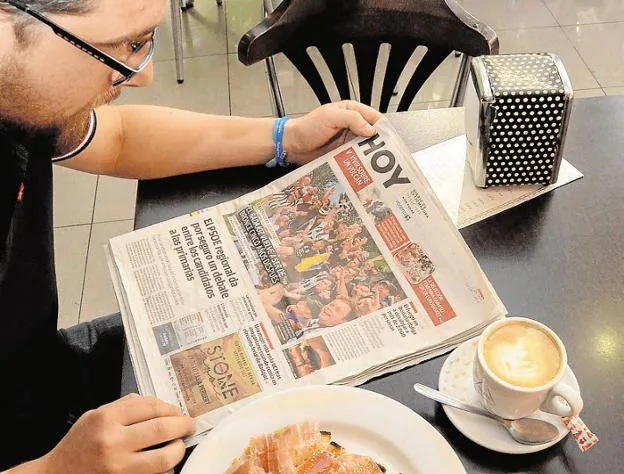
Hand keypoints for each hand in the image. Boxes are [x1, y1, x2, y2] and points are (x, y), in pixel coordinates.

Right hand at [42, 394, 194, 473]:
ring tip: (179, 445)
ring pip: (165, 457)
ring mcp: (119, 468)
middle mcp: (113, 442)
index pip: (151, 407)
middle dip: (183, 425)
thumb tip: (155, 403)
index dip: (171, 408)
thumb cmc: (77, 446)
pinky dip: (165, 470)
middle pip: (162, 429)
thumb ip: (123, 407)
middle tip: (189, 425)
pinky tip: (165, 465)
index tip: (178, 411)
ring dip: (179, 449)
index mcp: (106, 419)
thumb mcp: (94, 417)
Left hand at [283, 101, 382, 164]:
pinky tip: (365, 169)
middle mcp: (353, 125)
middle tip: (385, 156)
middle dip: (379, 144)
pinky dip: (361, 163)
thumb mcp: (330, 116)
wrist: (293, 145)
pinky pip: (357, 158)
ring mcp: (349, 141)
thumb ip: (352, 119)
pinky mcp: (345, 154)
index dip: (382, 128)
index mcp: (352, 111)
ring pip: (367, 148)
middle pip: (373, 134)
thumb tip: (371, 130)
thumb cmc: (308, 127)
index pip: (374, 117)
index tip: (388, 140)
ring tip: (377, 165)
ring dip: (370, 156)